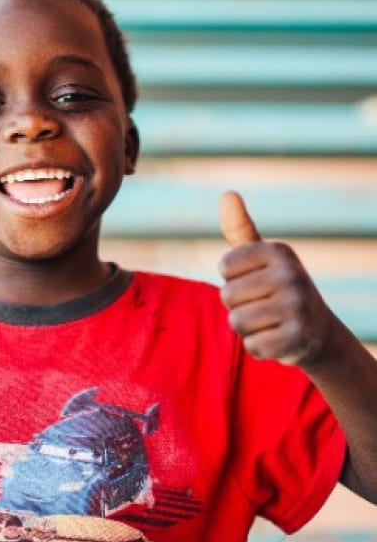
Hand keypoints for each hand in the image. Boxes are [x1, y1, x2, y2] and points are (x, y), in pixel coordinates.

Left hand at [218, 191, 336, 367]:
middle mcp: (291, 274)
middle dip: (238, 307)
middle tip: (264, 306)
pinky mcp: (298, 337)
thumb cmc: (277, 288)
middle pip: (227, 296)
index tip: (255, 281)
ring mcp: (297, 306)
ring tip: (269, 322)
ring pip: (237, 322)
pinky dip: (259, 348)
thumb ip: (239, 229)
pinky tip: (277, 339)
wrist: (317, 331)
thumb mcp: (260, 257)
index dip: (232, 279)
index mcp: (278, 251)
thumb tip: (228, 193)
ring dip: (247, 328)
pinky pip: (252, 346)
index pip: (224, 266)